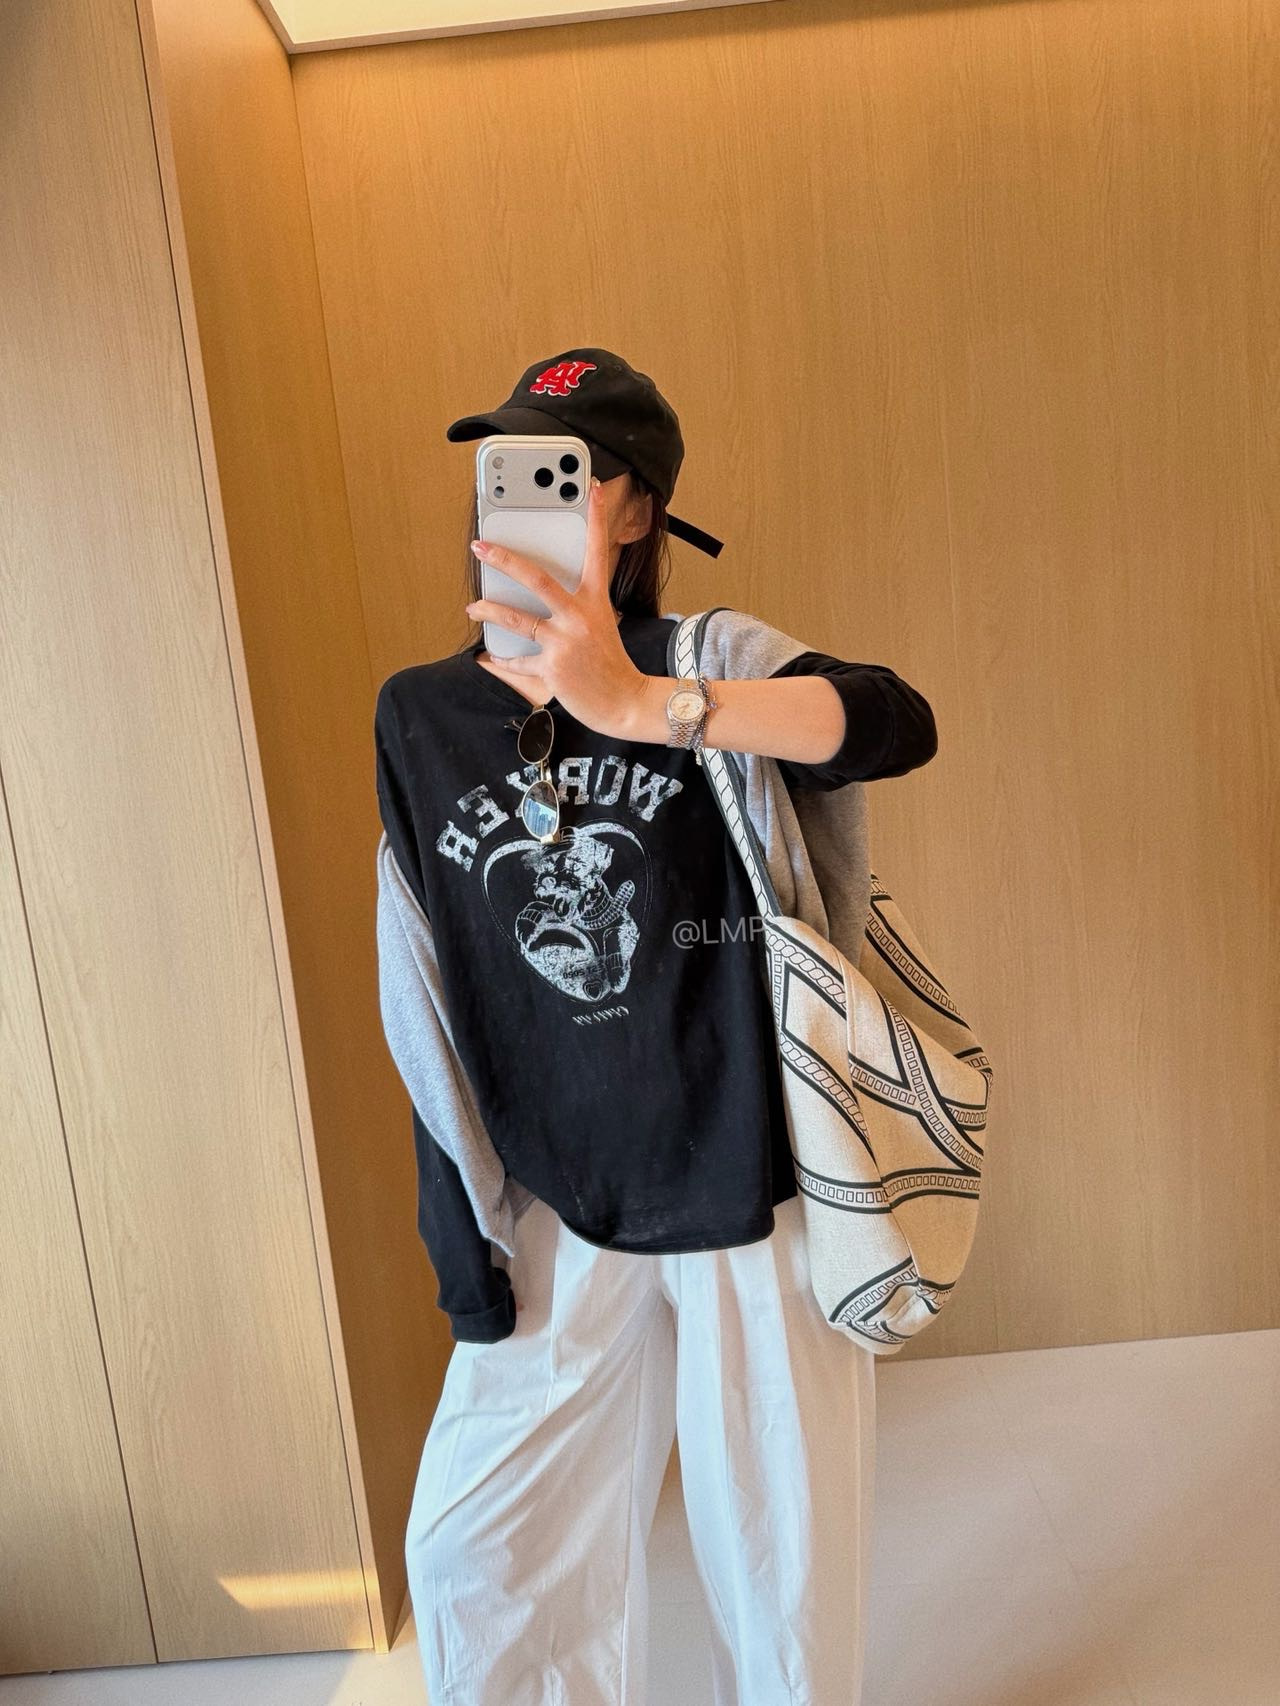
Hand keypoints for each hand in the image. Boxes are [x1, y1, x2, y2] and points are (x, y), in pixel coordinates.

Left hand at [465, 480, 652, 736]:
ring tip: (473, 606)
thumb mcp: (601, 625)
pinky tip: (492, 656)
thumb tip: (541, 596)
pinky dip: (503, 659)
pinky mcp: (552, 668)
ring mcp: (565, 643)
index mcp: (596, 602)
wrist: (625, 703)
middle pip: (537, 578)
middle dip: (504, 559)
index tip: (592, 489)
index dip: (596, 519)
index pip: (597, 552)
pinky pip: (518, 660)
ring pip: (516, 619)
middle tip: (481, 546)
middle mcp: (580, 617)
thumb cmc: (610, 664)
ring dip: (489, 610)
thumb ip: (577, 607)